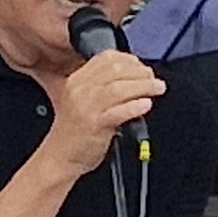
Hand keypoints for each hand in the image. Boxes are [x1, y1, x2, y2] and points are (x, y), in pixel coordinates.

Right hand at [33, 49, 164, 179]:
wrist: (60, 158)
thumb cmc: (75, 132)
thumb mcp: (83, 101)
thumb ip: (103, 87)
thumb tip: (135, 76)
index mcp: (76, 81)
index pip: (106, 58)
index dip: (129, 60)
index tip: (142, 67)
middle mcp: (79, 90)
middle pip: (116, 70)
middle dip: (140, 72)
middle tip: (154, 80)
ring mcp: (86, 107)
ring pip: (119, 88)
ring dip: (144, 86)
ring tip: (157, 88)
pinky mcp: (94, 125)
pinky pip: (119, 111)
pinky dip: (135, 106)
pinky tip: (146, 105)